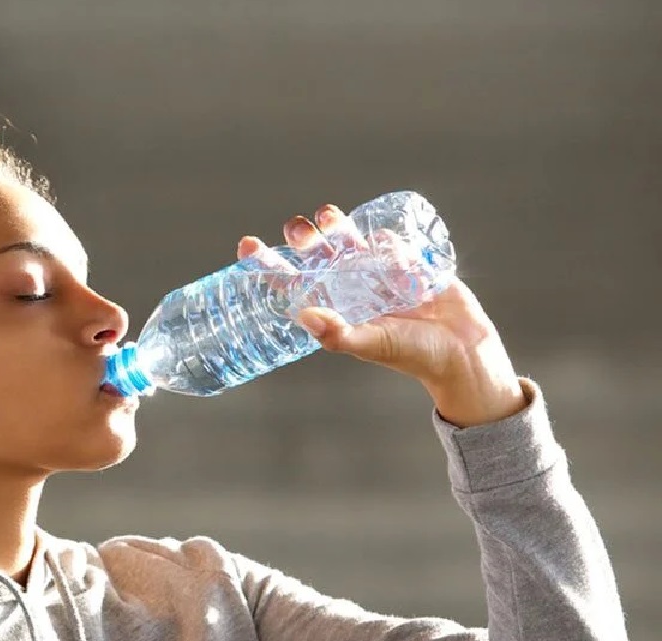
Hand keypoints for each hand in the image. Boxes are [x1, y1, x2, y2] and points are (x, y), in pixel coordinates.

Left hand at [236, 204, 527, 426]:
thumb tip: (304, 315)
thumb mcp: (373, 344)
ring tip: (327, 215)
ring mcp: (379, 277)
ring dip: (336, 228)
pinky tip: (381, 237)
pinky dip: (383, 237)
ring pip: (349, 244)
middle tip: (297, 229)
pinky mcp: (409, 266)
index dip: (268, 265)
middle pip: (318, 258)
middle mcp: (352, 291)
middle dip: (304, 240)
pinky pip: (390, 243)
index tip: (246, 245)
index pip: (293, 284)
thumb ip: (340, 334)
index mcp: (336, 310)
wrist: (464, 354)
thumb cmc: (414, 355)